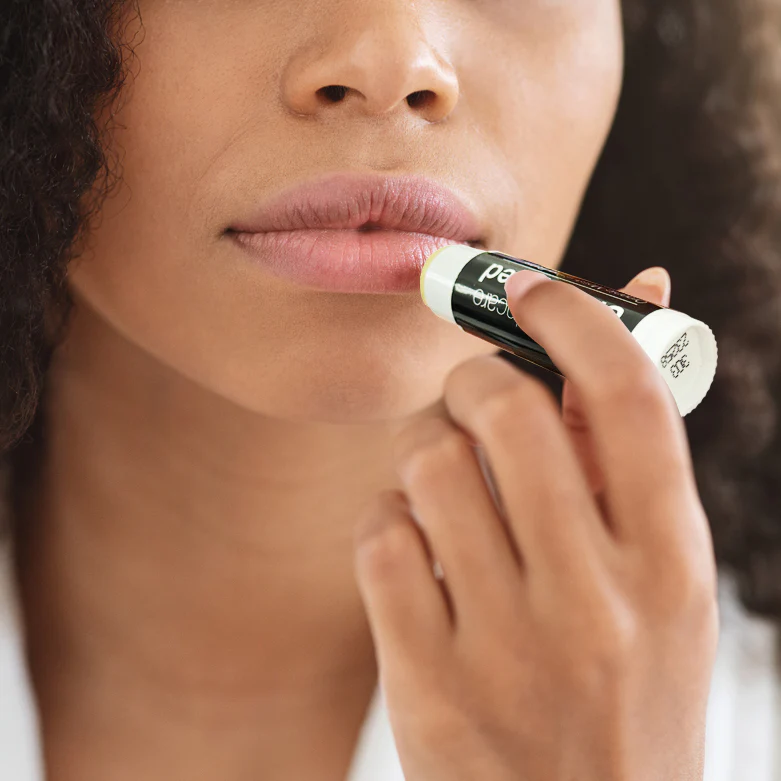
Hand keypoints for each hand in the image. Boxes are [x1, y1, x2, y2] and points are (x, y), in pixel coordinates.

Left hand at [353, 266, 718, 780]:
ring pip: (429, 462)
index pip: (628, 395)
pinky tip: (415, 553)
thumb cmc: (621, 686)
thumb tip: (637, 287)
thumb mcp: (656, 581)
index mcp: (672, 564)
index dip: (572, 317)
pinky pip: (381, 535)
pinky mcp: (430, 682)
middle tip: (470, 397)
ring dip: (424, 449)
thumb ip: (628, 445)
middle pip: (506, 409)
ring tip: (443, 484)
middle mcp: (598, 604)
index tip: (528, 292)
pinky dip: (388, 521)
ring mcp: (509, 648)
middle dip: (472, 379)